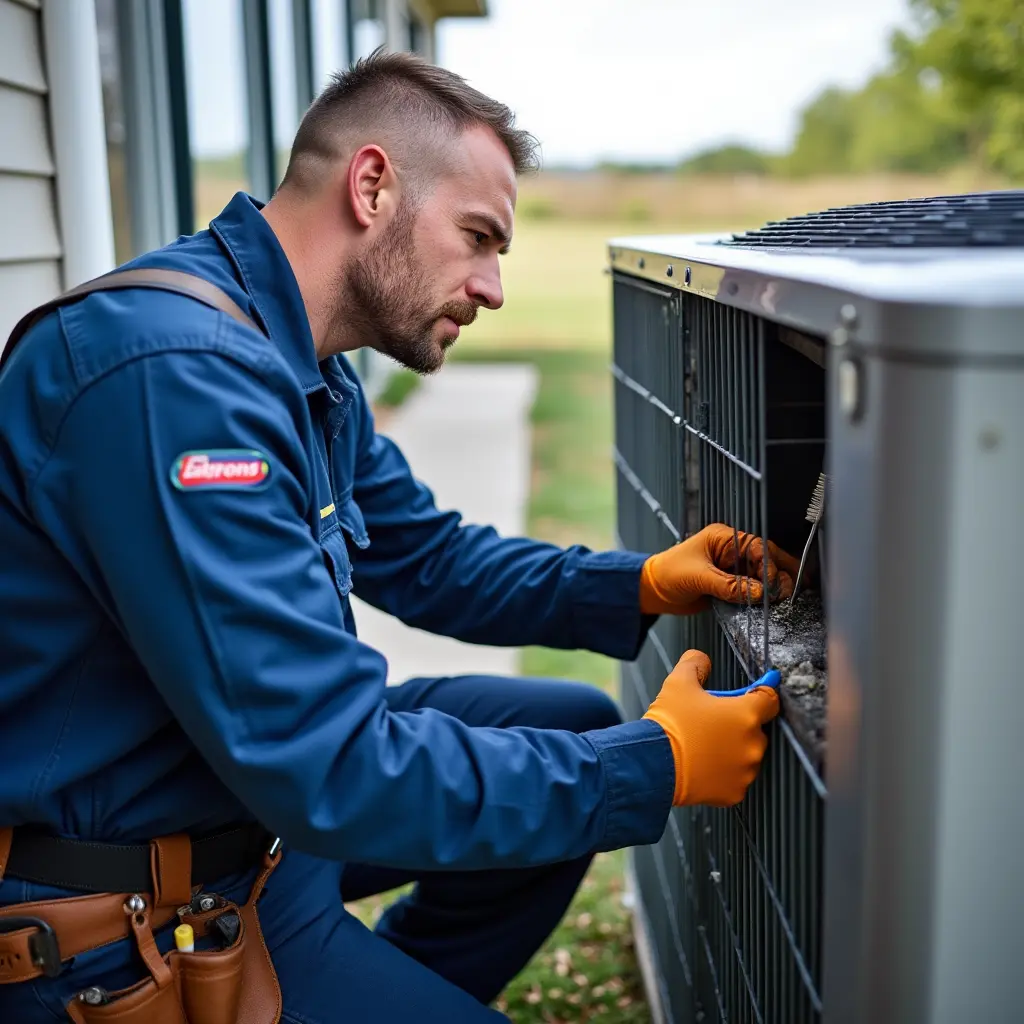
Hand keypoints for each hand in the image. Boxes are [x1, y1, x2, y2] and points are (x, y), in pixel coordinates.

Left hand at [639, 523, 800, 615]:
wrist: (653, 591)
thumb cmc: (668, 573)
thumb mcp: (698, 577)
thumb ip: (729, 585)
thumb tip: (759, 593)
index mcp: (724, 538)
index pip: (757, 547)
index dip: (769, 565)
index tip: (773, 583)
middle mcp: (732, 551)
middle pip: (766, 559)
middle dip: (781, 574)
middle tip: (791, 590)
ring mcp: (733, 569)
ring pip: (763, 576)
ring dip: (774, 587)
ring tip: (786, 600)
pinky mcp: (731, 586)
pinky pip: (753, 591)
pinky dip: (763, 598)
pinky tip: (774, 605)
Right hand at [644, 650, 778, 806]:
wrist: (652, 765)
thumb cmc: (669, 724)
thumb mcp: (678, 683)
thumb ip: (695, 664)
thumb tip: (701, 658)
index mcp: (746, 714)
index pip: (770, 699)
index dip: (762, 692)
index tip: (756, 690)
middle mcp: (753, 744)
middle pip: (755, 728)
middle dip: (738, 723)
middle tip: (712, 721)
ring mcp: (745, 771)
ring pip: (746, 754)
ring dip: (733, 749)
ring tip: (705, 746)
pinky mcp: (734, 792)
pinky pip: (735, 778)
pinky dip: (724, 773)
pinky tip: (703, 765)